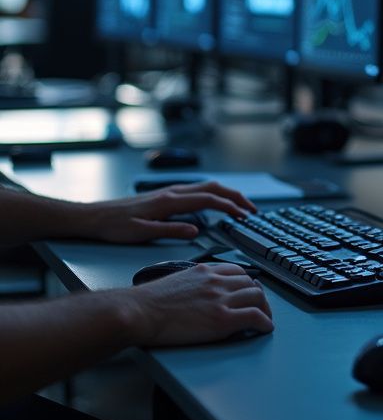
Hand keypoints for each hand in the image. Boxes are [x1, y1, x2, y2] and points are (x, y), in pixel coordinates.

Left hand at [80, 182, 257, 242]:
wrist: (93, 217)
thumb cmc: (114, 227)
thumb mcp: (141, 233)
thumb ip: (170, 230)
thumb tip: (197, 230)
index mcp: (170, 201)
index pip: (209, 200)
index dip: (230, 207)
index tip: (244, 216)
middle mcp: (173, 192)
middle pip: (213, 188)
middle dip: (236, 197)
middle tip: (251, 210)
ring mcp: (170, 191)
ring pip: (206, 186)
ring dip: (226, 194)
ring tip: (239, 207)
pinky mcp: (165, 195)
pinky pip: (197, 190)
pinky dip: (214, 194)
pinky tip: (214, 205)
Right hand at [121, 263, 273, 345]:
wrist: (139, 312)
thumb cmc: (148, 302)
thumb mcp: (176, 280)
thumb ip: (194, 282)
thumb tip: (200, 291)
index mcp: (205, 271)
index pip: (238, 271)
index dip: (248, 283)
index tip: (249, 291)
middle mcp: (217, 281)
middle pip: (251, 284)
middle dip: (259, 296)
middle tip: (261, 307)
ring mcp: (221, 299)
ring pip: (258, 298)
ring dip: (265, 309)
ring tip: (265, 319)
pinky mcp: (222, 319)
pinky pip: (255, 317)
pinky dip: (264, 322)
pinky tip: (265, 328)